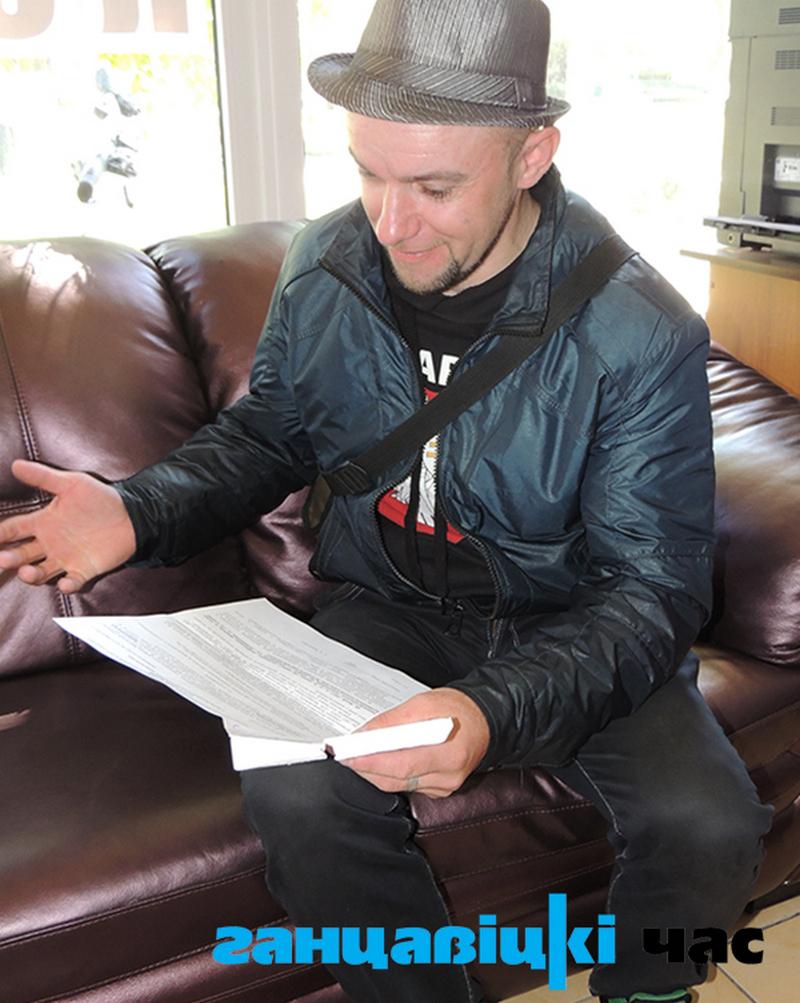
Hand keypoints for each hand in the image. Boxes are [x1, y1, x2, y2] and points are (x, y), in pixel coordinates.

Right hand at [0, 459, 136, 592]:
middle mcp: (50, 543)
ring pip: (40, 572)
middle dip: (9, 559)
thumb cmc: (100, 498)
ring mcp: (65, 558)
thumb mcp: (71, 484)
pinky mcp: (84, 570)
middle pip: (21, 555)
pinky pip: (72, 582)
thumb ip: (44, 477)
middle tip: (1, 560)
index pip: (13, 529)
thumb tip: (16, 465)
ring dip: (31, 575)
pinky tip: (65, 582)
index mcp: (43, 522)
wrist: (131, 515)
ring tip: (27, 572)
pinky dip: (67, 585)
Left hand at [342, 687, 489, 797]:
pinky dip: (391, 775)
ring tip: (360, 756)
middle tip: (345, 755)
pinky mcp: (440, 791)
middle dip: (367, 767)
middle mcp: (448, 775)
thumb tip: (365, 734)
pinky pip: (407, 787)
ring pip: (398, 785)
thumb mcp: (423, 703)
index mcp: (448, 752)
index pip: (402, 763)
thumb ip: (393, 721)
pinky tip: (382, 764)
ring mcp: (444, 786)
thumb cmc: (457, 709)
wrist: (483, 720)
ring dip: (376, 772)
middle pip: (397, 779)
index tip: (348, 755)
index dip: (371, 761)